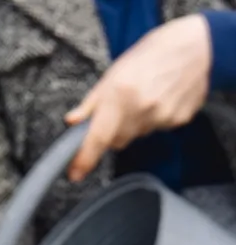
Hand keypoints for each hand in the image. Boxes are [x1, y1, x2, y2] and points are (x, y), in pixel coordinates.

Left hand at [65, 13, 212, 181]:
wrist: (196, 46)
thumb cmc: (151, 55)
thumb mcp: (113, 74)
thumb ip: (91, 103)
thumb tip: (72, 121)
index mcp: (120, 95)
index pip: (98, 138)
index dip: (85, 159)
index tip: (75, 173)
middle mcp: (141, 109)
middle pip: (116, 141)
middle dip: (112, 131)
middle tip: (120, 108)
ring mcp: (162, 116)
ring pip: (136, 135)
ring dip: (134, 124)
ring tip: (144, 96)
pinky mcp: (178, 120)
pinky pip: (156, 129)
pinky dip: (154, 119)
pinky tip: (160, 99)